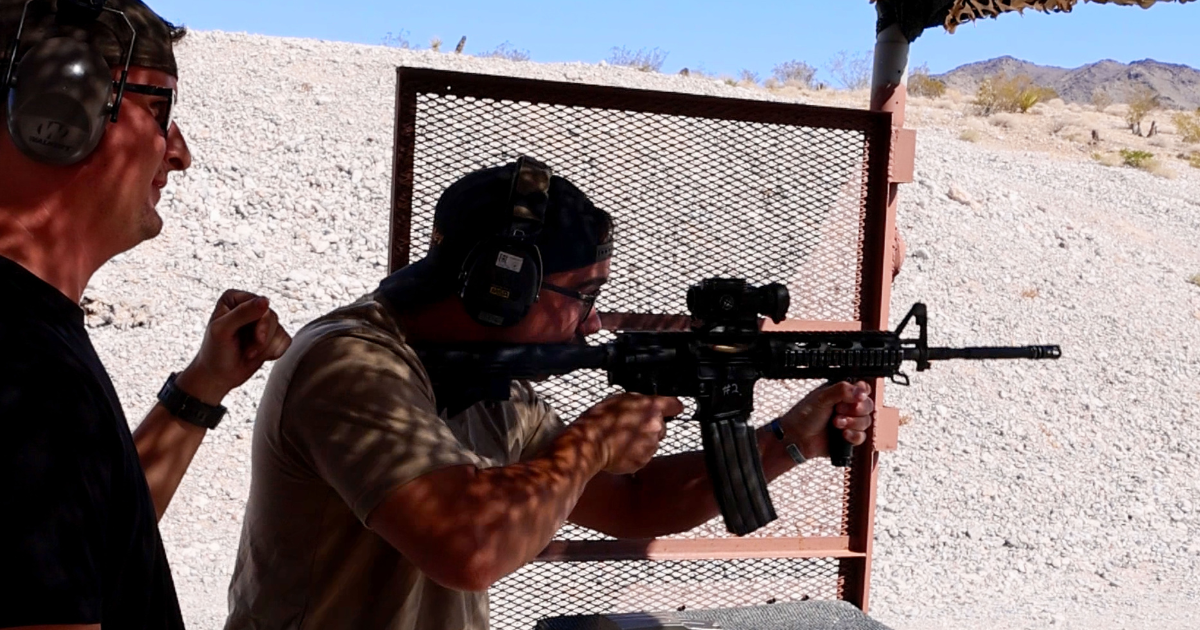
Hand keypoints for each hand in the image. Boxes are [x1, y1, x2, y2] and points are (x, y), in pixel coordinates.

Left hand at [176, 290, 291, 404]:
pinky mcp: (271, 336)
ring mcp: (261, 321)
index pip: (260, 304)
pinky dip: (274, 352)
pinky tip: (258, 357)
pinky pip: (285, 340)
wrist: (218, 377)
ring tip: (248, 354)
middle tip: (248, 352)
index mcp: (234, 298)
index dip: (261, 323)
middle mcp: (249, 306)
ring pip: (280, 329)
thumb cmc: (214, 352)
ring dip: (265, 348)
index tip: (255, 339)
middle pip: (272, 317)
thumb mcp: (222, 330)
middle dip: (262, 339)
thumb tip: (266, 300)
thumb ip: (242, 313)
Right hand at [579, 393, 682, 474]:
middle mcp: (656, 426)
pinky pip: (643, 456)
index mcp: (652, 407)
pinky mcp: (644, 460)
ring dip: (641, 441)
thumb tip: (647, 406)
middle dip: (649, 427)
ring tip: (622, 439)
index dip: (672, 407)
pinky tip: (620, 449)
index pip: (675, 405)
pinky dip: (634, 454)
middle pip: (661, 426)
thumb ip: (640, 403)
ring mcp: (651, 445)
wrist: (591, 443)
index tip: (672, 409)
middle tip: (630, 428)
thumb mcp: (621, 399)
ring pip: (652, 442)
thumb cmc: (601, 420)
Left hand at [778, 381, 874, 459]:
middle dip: (855, 409)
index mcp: (841, 394)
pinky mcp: (849, 438)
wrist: (796, 438)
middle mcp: (847, 407)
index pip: (862, 389)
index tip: (857, 397)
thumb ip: (842, 390)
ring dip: (852, 423)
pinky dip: (853, 435)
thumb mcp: (822, 397)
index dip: (862, 393)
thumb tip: (861, 392)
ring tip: (836, 423)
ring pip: (866, 422)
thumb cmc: (803, 416)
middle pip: (868, 406)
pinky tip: (843, 435)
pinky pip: (862, 437)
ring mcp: (849, 423)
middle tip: (839, 410)